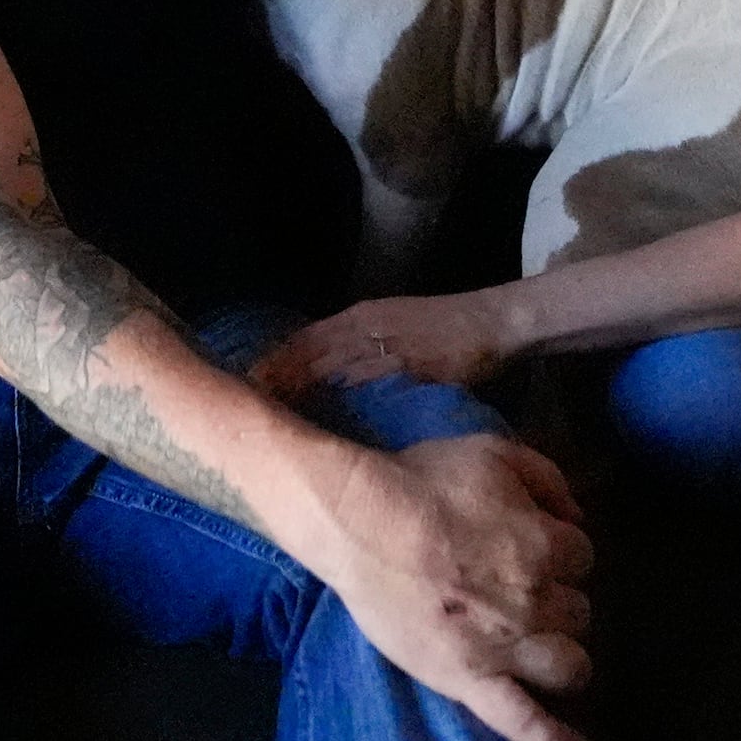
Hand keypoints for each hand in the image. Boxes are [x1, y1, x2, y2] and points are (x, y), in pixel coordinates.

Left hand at [257, 290, 522, 396]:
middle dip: (278, 381)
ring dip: (303, 393)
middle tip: (248, 408)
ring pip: (333, 369)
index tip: (248, 385)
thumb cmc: (444, 327)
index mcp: (359, 317)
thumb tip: (327, 373)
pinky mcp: (410, 367)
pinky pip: (371, 385)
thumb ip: (360, 346)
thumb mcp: (393, 325)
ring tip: (275, 420)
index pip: (304, 340)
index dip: (275, 362)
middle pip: (309, 355)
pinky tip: (328, 424)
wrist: (492, 320)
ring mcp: (387, 346)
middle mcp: (366, 328)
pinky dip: (346, 402)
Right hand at [290, 435, 596, 740]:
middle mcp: (535, 602)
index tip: (534, 543)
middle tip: (524, 588)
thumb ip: (548, 480)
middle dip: (559, 598)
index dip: (560, 548)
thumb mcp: (495, 453)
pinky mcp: (470, 681)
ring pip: (569, 663)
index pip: (583, 556)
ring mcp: (505, 648)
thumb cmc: (423, 481)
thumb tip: (578, 517)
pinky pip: (524, 722)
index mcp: (544, 546)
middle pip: (579, 611)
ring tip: (545, 647)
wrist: (357, 521)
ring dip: (563, 653)